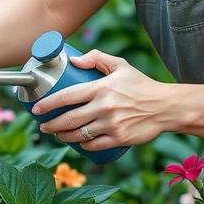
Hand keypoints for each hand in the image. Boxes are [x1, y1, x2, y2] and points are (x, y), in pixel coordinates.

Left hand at [32, 50, 169, 148]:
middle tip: (43, 125)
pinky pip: (94, 145)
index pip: (66, 96)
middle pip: (68, 119)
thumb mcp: (121, 65)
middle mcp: (104, 107)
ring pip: (78, 134)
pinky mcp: (119, 139)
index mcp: (101, 87)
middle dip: (50, 124)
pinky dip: (83, 145)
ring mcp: (111, 124)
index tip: (36, 108)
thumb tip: (73, 60)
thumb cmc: (141, 85)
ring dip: (63, 136)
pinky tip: (77, 143)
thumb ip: (97, 57)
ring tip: (57, 133)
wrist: (166, 107)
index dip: (48, 104)